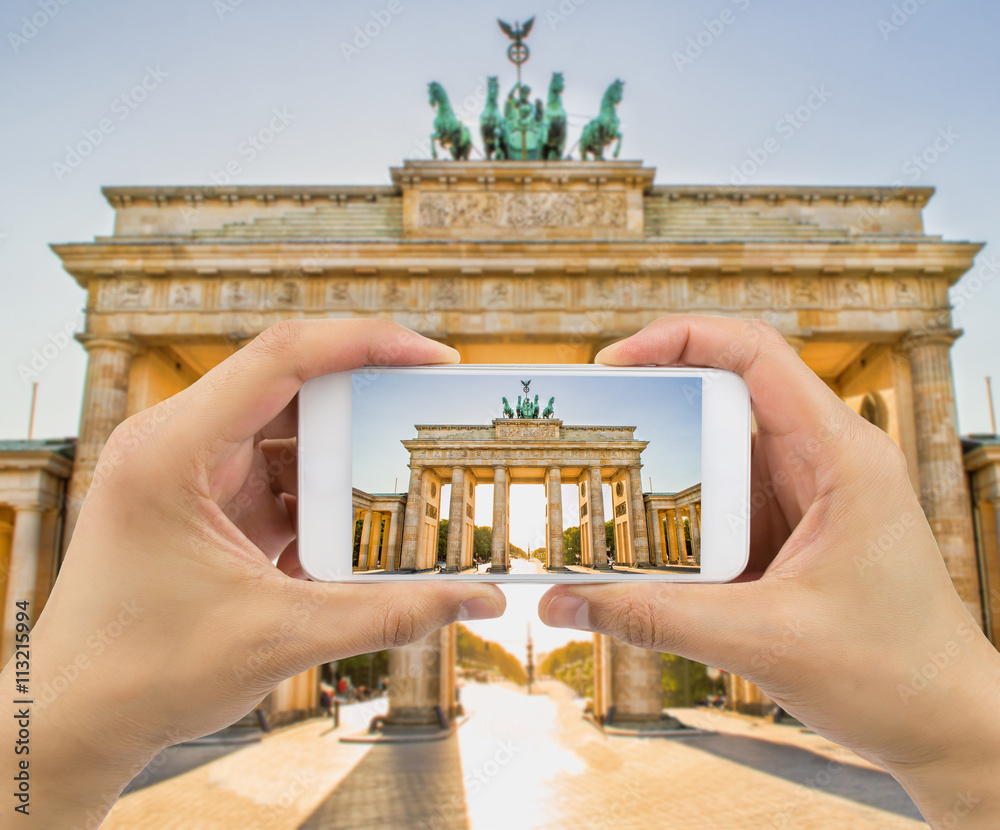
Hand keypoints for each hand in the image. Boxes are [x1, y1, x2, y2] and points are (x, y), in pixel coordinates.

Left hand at [2, 319, 504, 826]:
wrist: (74, 718)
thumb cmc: (143, 673)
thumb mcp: (280, 636)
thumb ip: (390, 614)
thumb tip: (482, 598)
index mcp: (172, 450)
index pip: (283, 356)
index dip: (367, 344)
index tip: (434, 359)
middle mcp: (175, 442)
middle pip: (293, 389)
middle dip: (367, 404)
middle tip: (434, 419)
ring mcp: (189, 470)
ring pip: (290, 434)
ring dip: (344, 459)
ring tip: (403, 483)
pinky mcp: (203, 501)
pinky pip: (277, 476)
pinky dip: (320, 496)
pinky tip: (355, 531)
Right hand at [538, 316, 999, 827]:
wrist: (944, 723)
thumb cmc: (892, 674)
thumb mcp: (762, 640)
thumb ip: (655, 618)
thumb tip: (561, 604)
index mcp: (840, 456)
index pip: (754, 354)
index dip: (678, 339)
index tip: (612, 363)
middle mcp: (824, 461)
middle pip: (725, 398)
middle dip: (654, 410)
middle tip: (588, 430)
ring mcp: (807, 495)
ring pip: (719, 457)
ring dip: (664, 474)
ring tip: (600, 492)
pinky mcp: (791, 530)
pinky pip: (724, 504)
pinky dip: (679, 520)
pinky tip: (642, 549)